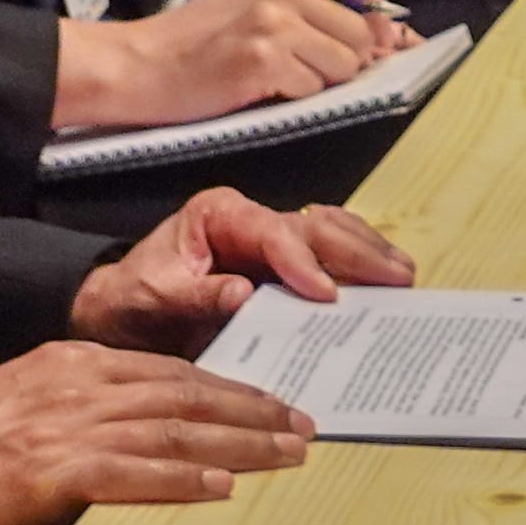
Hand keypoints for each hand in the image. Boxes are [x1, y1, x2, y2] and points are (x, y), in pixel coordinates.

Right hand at [0, 341, 315, 524]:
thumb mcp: (29, 405)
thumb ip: (87, 411)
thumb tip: (145, 440)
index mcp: (76, 363)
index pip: (172, 372)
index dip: (230, 389)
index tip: (273, 404)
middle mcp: (81, 386)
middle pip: (188, 395)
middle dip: (254, 411)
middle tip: (304, 427)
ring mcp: (69, 427)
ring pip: (175, 431)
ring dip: (239, 444)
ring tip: (288, 455)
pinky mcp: (53, 472)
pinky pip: (134, 474)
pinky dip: (183, 480)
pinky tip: (222, 487)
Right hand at [54, 0, 410, 128]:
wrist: (138, 65)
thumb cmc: (192, 40)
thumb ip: (304, 5)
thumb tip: (378, 35)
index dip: (378, 13)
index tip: (379, 41)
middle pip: (359, 27)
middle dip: (351, 58)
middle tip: (315, 71)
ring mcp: (272, 23)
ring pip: (343, 62)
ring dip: (322, 81)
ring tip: (282, 79)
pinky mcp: (263, 61)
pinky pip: (313, 87)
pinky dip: (296, 96)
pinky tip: (264, 90)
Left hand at [71, 183, 417, 352]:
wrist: (122, 310)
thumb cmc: (134, 301)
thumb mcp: (153, 300)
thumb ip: (196, 297)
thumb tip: (241, 292)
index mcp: (219, 215)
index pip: (272, 233)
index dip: (302, 262)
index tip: (326, 294)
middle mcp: (251, 218)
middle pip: (314, 227)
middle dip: (357, 253)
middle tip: (393, 280)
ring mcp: (270, 236)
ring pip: (331, 232)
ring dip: (369, 253)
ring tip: (402, 277)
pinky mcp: (283, 260)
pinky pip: (330, 249)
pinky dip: (360, 259)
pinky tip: (385, 275)